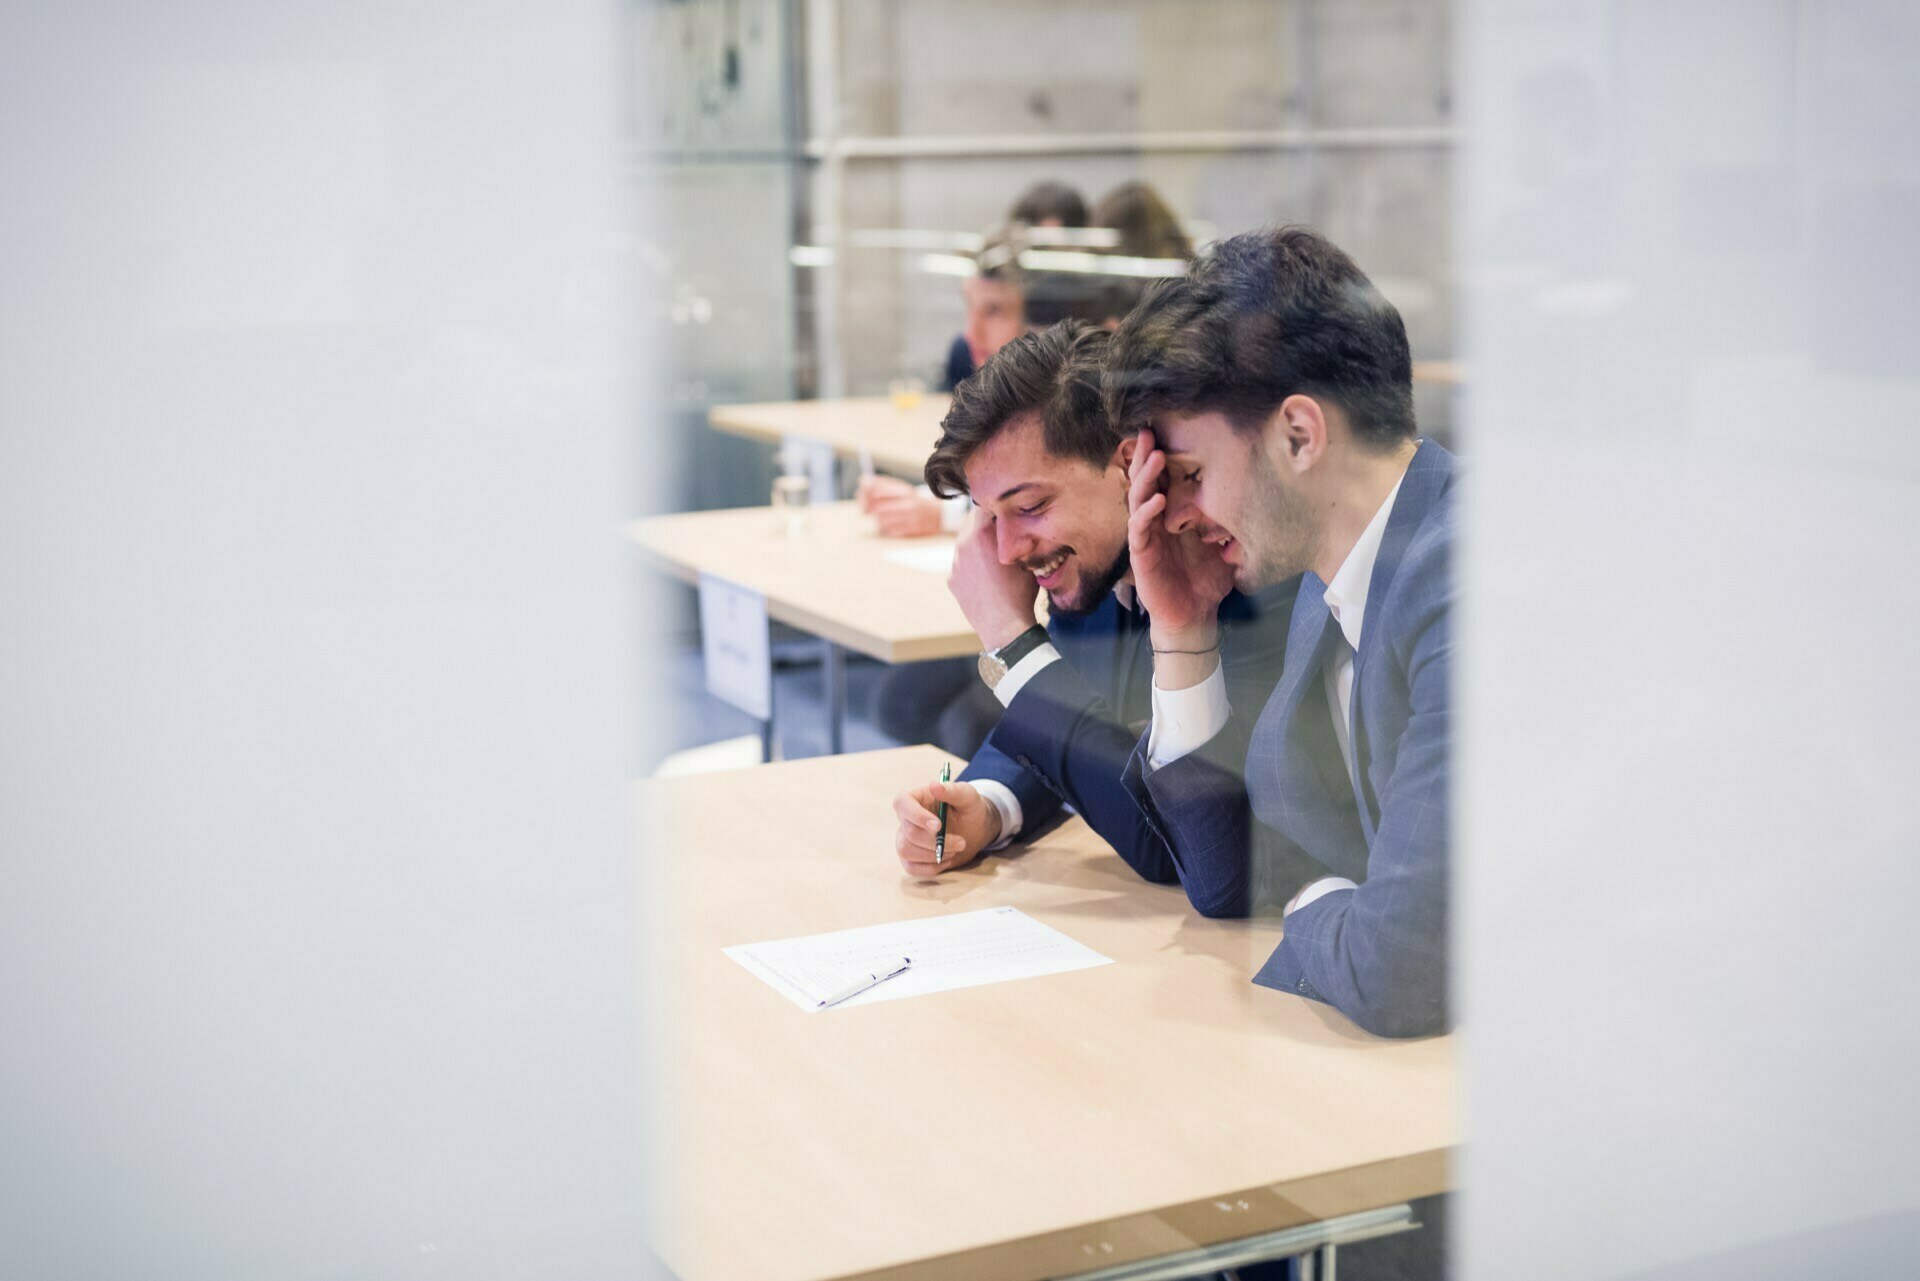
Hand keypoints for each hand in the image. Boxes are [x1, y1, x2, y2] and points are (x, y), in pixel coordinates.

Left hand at [858, 475, 943, 537]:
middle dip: (866, 507)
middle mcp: (906, 502)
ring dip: (877, 518)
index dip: (864, 492)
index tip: (860, 494)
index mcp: (903, 490)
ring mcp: (909, 517)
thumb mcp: (901, 488)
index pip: (877, 489)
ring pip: (880, 520)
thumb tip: (862, 482)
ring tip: (883, 516)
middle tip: (865, 509)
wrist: (939, 514)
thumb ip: (883, 484)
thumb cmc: (914, 501)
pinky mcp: (911, 529)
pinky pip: (889, 530)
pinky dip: (886, 528)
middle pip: (876, 506)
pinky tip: (891, 524)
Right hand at [892, 778, 998, 875]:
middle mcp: (906, 819)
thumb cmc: (969, 808)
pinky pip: (911, 867)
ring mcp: (905, 839)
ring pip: (906, 851)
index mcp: (915, 798)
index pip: (902, 803)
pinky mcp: (910, 858)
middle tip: (961, 842)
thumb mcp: (967, 796)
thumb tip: (934, 785)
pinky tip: (946, 859)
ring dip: (934, 855)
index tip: (938, 825)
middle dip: (936, 842)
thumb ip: (952, 790)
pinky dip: (931, 868)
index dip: (916, 816)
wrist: (974, 830)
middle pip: (908, 832)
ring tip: (955, 849)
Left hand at [948, 508, 1039, 650]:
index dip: (998, 505)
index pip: (985, 502)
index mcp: (982, 533)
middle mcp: (964, 543)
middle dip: (986, 522)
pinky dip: (972, 563)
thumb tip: (1019, 521)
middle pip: (972, 519)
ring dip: (978, 542)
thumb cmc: (1021, 592)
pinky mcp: (952, 578)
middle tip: (1002, 531)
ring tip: (995, 557)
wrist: (1004, 626)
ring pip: (965, 540)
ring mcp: (955, 562)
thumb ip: (1018, 534)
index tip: (1007, 510)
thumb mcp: (1026, 556)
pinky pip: (961, 562)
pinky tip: (986, 576)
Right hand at [1126, 428, 1232, 644]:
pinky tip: (1157, 500)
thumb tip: (1259, 497)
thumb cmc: (1206, 580)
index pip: (1163, 477)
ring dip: (1145, 477)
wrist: (1194, 615)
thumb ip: (1234, 522)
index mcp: (1171, 514)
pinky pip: (1139, 529)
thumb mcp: (1226, 545)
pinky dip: (1146, 513)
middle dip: (1145, 455)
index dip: (1161, 454)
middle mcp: (1154, 520)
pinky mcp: (1141, 554)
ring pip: (1138, 499)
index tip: (1165, 429)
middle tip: (1149, 430)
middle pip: (1145, 481)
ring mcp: (1145, 536)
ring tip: (1153, 457)